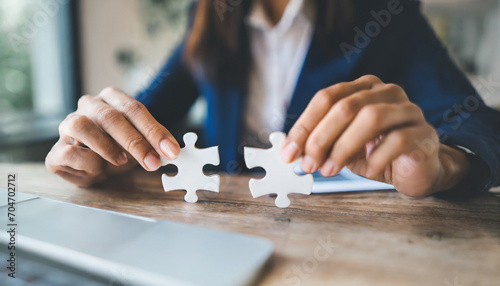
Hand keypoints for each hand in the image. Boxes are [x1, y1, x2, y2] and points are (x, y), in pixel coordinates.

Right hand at [46, 87, 179, 186]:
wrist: (93, 167)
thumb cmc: (119, 150)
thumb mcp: (141, 144)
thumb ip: (155, 144)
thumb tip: (172, 151)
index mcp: (112, 98)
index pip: (134, 108)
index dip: (154, 131)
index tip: (171, 151)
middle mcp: (89, 105)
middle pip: (110, 117)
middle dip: (136, 142)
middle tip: (154, 162)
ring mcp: (68, 125)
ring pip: (82, 125)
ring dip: (106, 146)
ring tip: (122, 162)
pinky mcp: (56, 150)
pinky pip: (68, 151)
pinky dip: (86, 162)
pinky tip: (97, 170)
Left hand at [281, 75, 469, 196]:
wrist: (418, 168)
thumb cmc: (377, 153)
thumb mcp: (342, 146)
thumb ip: (320, 143)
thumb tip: (290, 152)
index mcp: (362, 88)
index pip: (326, 98)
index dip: (304, 125)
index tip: (288, 152)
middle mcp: (386, 92)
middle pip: (345, 106)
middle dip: (320, 138)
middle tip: (308, 164)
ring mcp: (408, 110)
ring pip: (371, 118)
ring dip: (343, 147)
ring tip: (329, 170)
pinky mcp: (424, 133)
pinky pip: (397, 140)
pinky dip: (375, 158)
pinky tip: (367, 171)